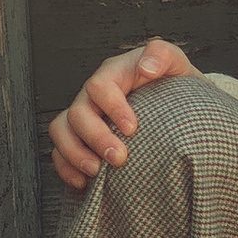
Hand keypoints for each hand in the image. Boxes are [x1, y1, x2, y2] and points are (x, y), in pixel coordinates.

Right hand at [47, 36, 199, 193]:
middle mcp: (94, 95)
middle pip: (79, 112)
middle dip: (96, 138)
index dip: (111, 108)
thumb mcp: (176, 65)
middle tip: (119, 158)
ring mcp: (84, 117)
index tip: (132, 129)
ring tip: (96, 172)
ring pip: (61, 130)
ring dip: (75, 154)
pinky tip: (84, 182)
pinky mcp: (80, 138)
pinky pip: (59, 152)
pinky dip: (66, 168)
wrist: (178, 109)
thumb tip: (146, 67)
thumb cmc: (175, 87)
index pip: (100, 86)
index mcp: (114, 73)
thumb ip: (163, 55)